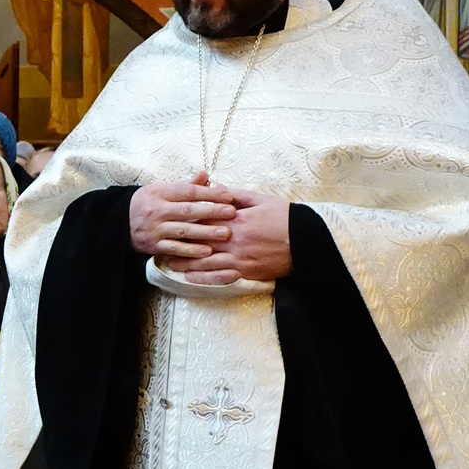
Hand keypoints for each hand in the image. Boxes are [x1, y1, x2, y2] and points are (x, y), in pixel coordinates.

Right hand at [129, 172, 237, 258]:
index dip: (210, 194)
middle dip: (212, 211)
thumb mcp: (160, 190)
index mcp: (160, 193)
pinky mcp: (153, 245)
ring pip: (183, 230)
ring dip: (205, 232)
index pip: (189, 192)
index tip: (229, 196)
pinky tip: (207, 252)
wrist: (116, 224)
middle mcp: (157, 210)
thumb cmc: (143, 204)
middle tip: (232, 213)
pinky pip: (175, 248)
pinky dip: (191, 251)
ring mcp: (155, 229)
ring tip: (225, 234)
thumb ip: (184, 186)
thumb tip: (205, 175)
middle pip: (188, 210)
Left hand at [166, 190, 291, 283]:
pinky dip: (204, 278)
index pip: (205, 221)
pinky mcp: (247, 271)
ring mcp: (240, 257)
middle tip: (161, 245)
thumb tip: (215, 190)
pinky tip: (191, 279)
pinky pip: (220, 277)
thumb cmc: (284, 217)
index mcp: (236, 219)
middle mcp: (234, 239)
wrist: (307, 241)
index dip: (186, 223)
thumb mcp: (260, 199)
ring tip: (170, 264)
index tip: (171, 223)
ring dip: (187, 264)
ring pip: (207, 261)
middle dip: (180, 244)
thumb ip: (235, 195)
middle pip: (201, 242)